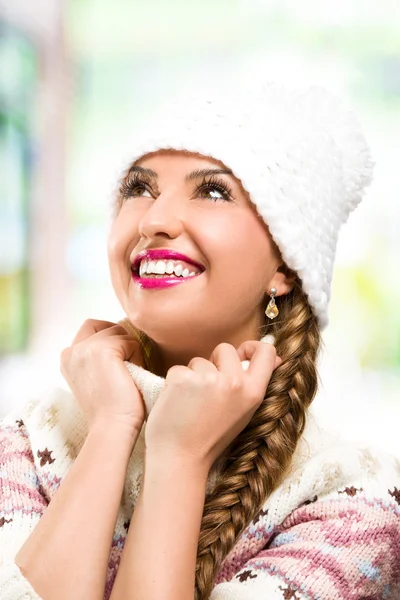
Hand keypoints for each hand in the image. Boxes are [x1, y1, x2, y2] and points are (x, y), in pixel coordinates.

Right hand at [60, 319, 146, 433]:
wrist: (112, 426)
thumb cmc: (110, 408)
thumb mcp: (94, 377)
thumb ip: (97, 356)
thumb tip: (120, 335)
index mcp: (67, 357)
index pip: (91, 327)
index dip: (110, 338)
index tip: (119, 360)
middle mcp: (72, 350)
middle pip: (106, 326)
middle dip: (121, 340)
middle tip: (127, 366)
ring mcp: (86, 348)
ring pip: (120, 333)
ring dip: (131, 350)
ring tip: (130, 374)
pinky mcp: (103, 350)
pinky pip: (130, 341)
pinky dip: (138, 357)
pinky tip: (133, 376)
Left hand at [144, 340, 280, 470]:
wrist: (179, 459)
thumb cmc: (209, 438)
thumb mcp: (244, 412)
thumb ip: (253, 385)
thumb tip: (275, 356)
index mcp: (253, 392)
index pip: (266, 351)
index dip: (253, 347)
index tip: (241, 355)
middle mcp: (235, 383)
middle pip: (226, 349)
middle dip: (214, 362)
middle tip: (207, 390)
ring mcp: (209, 379)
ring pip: (199, 361)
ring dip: (192, 376)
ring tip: (190, 404)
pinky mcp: (183, 378)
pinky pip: (178, 369)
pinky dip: (174, 383)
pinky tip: (176, 404)